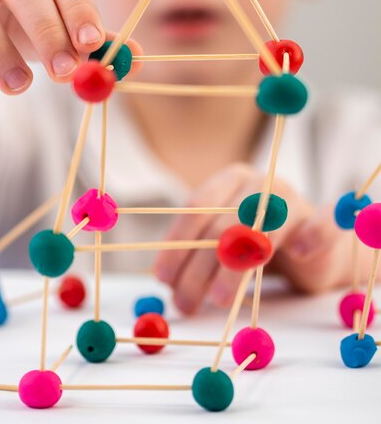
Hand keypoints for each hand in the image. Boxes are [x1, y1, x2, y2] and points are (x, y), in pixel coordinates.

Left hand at [153, 163, 346, 313]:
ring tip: (219, 300)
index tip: (163, 278)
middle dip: (198, 268)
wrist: (315, 252)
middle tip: (185, 302)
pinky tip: (298, 254)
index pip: (197, 207)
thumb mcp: (224, 249)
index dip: (177, 243)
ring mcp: (292, 199)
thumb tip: (165, 282)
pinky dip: (311, 236)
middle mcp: (259, 184)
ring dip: (235, 269)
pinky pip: (321, 225)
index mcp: (230, 181)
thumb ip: (197, 257)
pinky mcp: (321, 220)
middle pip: (223, 225)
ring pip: (260, 232)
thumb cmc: (260, 248)